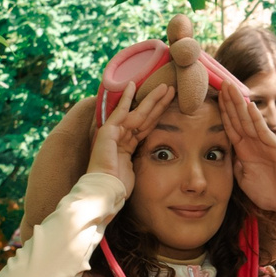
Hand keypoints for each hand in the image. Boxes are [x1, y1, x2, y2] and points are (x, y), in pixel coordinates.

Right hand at [88, 76, 173, 191]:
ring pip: (137, 112)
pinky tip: (133, 85)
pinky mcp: (108, 131)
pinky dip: (125, 99)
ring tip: (165, 87)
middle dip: (158, 103)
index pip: (147, 126)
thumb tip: (156, 157)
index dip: (159, 114)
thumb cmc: (119, 186)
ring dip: (151, 99)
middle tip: (171, 89)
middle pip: (144, 116)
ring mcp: (113, 132)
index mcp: (127, 146)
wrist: (105, 191)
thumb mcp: (136, 170)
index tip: (171, 103)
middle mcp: (120, 136)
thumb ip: (140, 158)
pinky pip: (120, 112)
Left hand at [216, 82, 275, 222]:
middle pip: (238, 118)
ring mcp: (265, 143)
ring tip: (232, 88)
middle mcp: (254, 143)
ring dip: (240, 104)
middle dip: (230, 101)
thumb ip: (236, 166)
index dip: (223, 111)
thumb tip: (228, 155)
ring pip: (248, 120)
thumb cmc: (268, 193)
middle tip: (222, 82)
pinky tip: (249, 106)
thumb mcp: (244, 180)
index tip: (215, 96)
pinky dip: (256, 119)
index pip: (231, 126)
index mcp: (245, 150)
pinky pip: (263, 131)